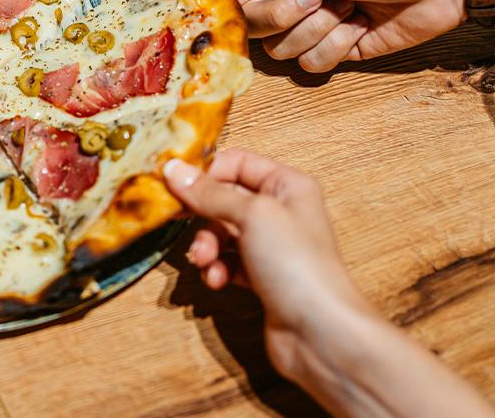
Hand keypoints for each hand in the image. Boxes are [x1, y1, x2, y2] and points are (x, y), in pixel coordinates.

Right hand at [163, 152, 375, 383]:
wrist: (320, 331)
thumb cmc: (299, 265)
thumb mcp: (252, 215)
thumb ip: (211, 193)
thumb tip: (174, 170)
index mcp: (288, 186)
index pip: (239, 163)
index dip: (208, 171)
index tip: (176, 183)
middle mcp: (281, 213)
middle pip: (226, 199)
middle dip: (202, 215)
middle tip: (180, 223)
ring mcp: (272, 247)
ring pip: (223, 233)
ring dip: (207, 246)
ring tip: (204, 261)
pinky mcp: (262, 277)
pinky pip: (228, 263)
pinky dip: (217, 269)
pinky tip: (216, 280)